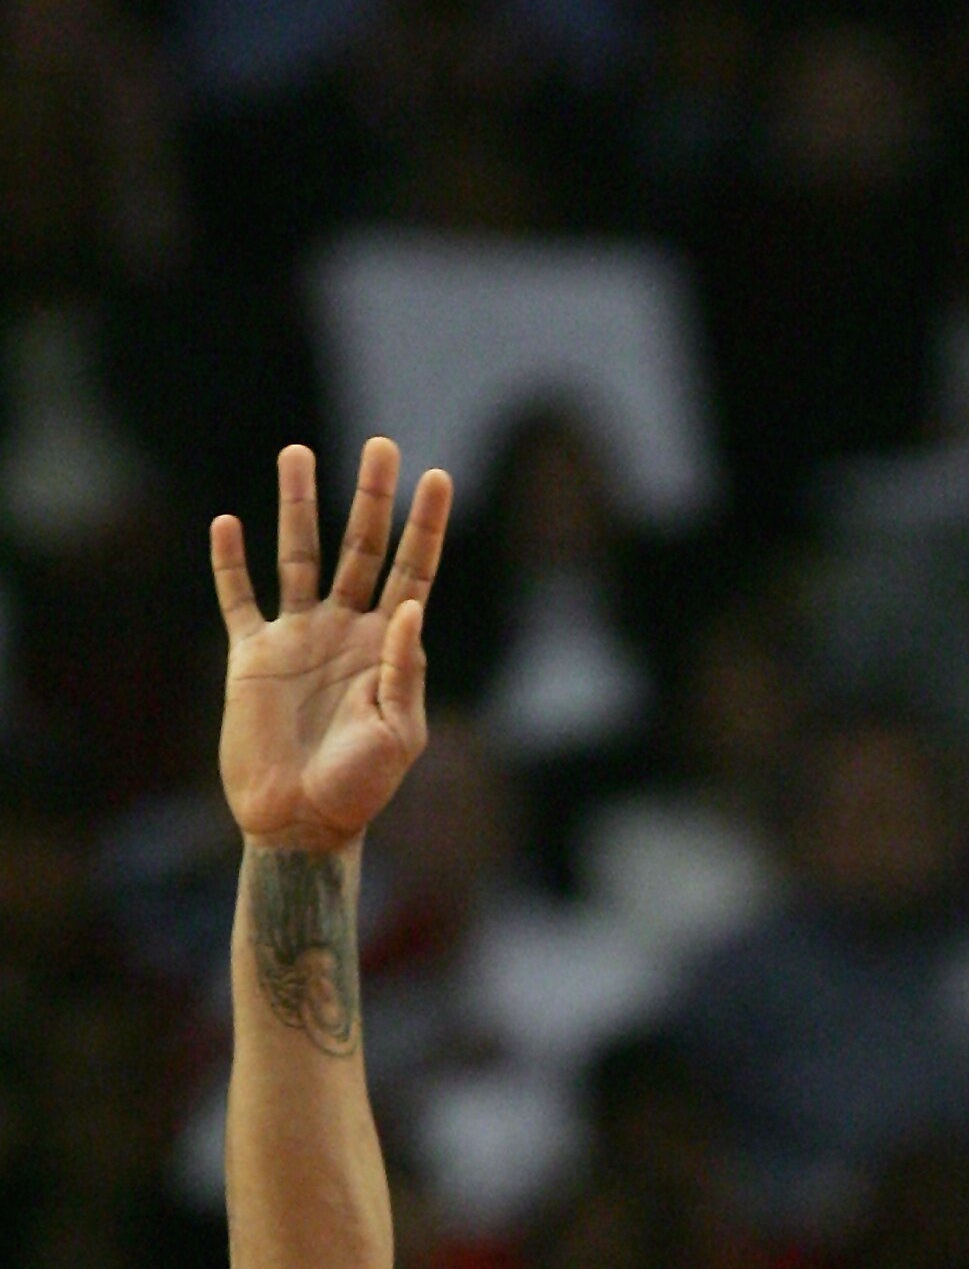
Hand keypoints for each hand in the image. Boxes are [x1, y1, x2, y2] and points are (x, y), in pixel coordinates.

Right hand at [212, 438, 451, 854]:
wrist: (301, 824)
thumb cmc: (360, 789)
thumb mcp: (399, 735)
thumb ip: (403, 671)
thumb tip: (407, 608)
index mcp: (387, 649)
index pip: (412, 573)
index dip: (425, 528)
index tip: (439, 478)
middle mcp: (344, 633)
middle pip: (361, 549)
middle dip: (371, 497)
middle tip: (381, 445)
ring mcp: (297, 640)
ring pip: (298, 556)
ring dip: (298, 505)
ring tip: (297, 452)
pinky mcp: (251, 658)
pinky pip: (238, 599)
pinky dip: (230, 564)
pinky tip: (228, 523)